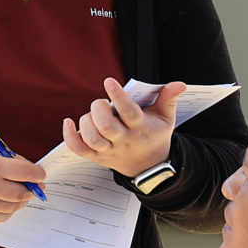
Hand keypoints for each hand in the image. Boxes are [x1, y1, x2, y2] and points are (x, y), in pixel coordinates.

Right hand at [0, 139, 47, 224]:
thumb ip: (13, 161)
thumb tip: (33, 176)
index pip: (27, 173)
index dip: (38, 174)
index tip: (40, 174)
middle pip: (22, 193)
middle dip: (32, 189)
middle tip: (35, 186)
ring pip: (14, 207)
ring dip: (20, 200)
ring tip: (17, 192)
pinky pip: (3, 216)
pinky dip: (8, 209)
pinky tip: (4, 200)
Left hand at [63, 77, 184, 178]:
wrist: (149, 165)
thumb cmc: (154, 134)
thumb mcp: (166, 117)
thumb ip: (169, 98)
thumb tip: (179, 84)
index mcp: (141, 128)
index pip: (128, 112)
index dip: (118, 96)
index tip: (109, 82)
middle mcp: (124, 140)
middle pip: (107, 127)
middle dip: (99, 109)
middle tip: (101, 103)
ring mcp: (109, 150)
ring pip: (92, 138)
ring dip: (86, 122)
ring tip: (91, 114)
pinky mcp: (97, 157)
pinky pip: (79, 149)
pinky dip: (69, 136)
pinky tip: (68, 122)